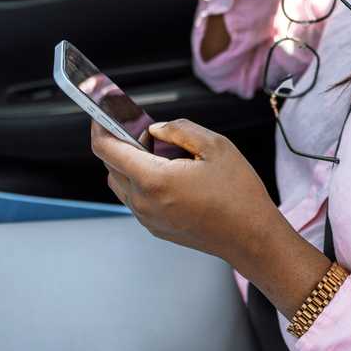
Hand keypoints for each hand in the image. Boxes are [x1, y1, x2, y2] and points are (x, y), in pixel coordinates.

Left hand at [90, 118, 278, 266]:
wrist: (250, 236)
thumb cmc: (238, 194)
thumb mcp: (216, 146)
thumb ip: (179, 129)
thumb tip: (155, 129)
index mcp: (154, 179)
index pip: (107, 149)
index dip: (100, 126)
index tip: (103, 115)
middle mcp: (144, 202)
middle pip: (111, 165)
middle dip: (121, 143)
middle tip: (148, 131)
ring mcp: (147, 218)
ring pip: (121, 183)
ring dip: (130, 164)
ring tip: (163, 154)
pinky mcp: (155, 228)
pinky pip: (135, 199)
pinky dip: (142, 182)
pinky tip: (171, 175)